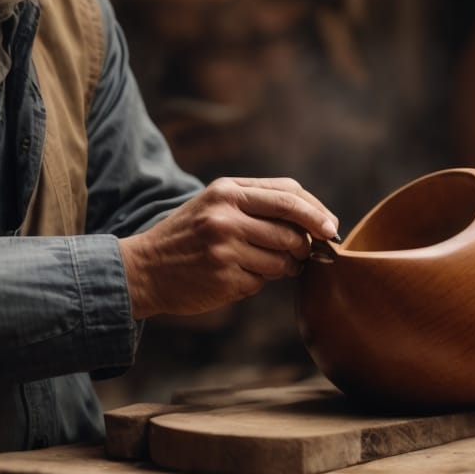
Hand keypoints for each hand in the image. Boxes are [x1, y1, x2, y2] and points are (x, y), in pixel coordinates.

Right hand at [118, 177, 338, 318]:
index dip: (317, 212)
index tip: (331, 228)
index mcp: (227, 191)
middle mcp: (226, 216)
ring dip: (283, 268)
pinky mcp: (224, 278)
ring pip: (283, 261)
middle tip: (303, 253)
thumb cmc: (188, 236)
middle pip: (292, 230)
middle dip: (305, 245)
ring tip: (261, 264)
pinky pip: (262, 283)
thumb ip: (258, 204)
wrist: (143, 269)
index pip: (289, 196)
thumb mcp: (215, 205)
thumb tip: (316, 220)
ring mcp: (225, 248)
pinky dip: (257, 282)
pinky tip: (235, 276)